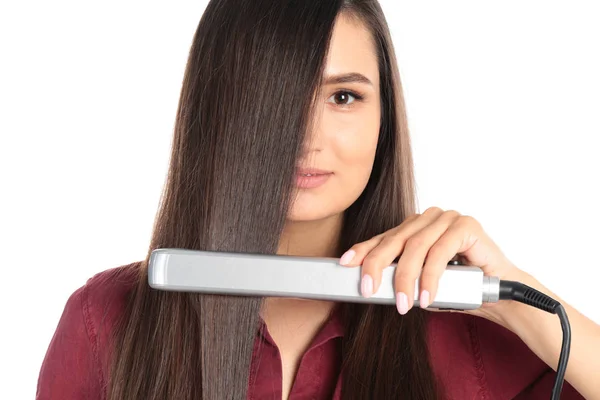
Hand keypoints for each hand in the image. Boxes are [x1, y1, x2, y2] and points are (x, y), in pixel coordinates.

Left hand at [339, 207, 526, 325]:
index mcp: (414, 226)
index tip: (345, 262)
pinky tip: (426, 296)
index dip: (363, 250)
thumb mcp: (419, 282)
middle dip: (377, 266)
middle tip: (368, 289)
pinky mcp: (465, 225)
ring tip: (403, 303)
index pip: (383, 237)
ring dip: (406, 278)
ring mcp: (447, 218)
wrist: (497, 294)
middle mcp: (428, 218)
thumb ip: (398, 276)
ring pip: (416, 247)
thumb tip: (371, 283)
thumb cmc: (457, 287)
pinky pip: (440, 251)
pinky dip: (430, 276)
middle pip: (395, 240)